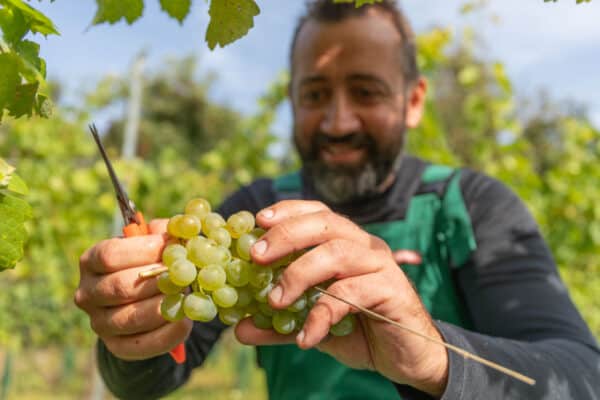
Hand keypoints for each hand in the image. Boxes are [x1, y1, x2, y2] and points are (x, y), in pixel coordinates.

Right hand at [74, 219, 191, 360]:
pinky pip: (140, 345)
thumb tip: (182, 229)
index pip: (109, 255)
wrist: (146, 298)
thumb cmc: (150, 260)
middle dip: (157, 281)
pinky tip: (185, 322)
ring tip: (187, 297)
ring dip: (163, 307)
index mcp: (91, 261)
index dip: (143, 251)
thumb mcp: (153, 241)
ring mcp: (99, 322)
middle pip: (120, 287)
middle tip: (184, 276)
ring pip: (130, 318)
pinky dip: (166, 335)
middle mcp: (88, 293)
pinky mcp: (115, 346)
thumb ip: (163, 233)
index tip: (172, 248)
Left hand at [235, 200, 447, 396]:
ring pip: (337, 253)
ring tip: (275, 302)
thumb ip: (278, 324)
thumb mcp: (311, 324)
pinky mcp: (393, 290)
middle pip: (325, 223)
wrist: (405, 357)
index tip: (258, 220)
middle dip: (286, 235)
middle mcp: (364, 246)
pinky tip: (305, 338)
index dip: (288, 211)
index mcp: (345, 242)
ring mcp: (380, 265)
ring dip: (300, 274)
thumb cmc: (358, 330)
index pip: (317, 212)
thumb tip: (239, 329)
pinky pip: (352, 293)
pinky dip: (322, 315)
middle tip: (256, 257)